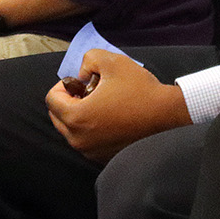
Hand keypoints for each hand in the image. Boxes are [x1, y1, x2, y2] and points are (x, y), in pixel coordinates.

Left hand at [44, 50, 190, 162]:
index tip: (82, 82)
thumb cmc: (140, 90)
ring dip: (79, 116)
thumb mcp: (111, 61)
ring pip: (71, 131)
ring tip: (101, 104)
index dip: (64, 84)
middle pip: (57, 117)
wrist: (168, 115)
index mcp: (76, 117)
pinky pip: (86, 141)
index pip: (51, 99)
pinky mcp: (103, 158)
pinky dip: (91, 130)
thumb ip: (87, 59)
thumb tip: (81, 74)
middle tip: (89, 91)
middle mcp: (79, 140)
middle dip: (68, 101)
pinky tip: (110, 118)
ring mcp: (91, 152)